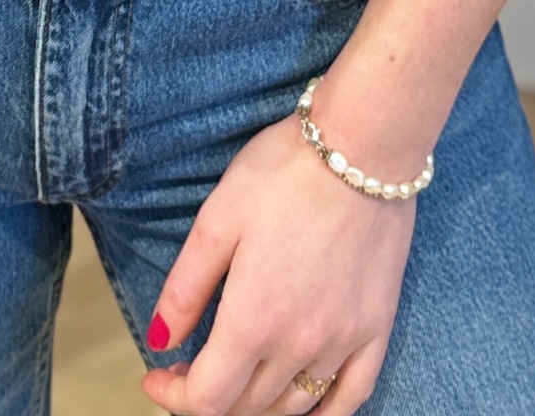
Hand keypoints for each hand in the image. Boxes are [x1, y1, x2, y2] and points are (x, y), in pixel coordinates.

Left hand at [143, 0, 533, 413]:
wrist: (363, 146)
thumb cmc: (284, 171)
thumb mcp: (217, 219)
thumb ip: (185, 289)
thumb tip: (158, 342)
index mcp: (253, 319)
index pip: (207, 397)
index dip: (174, 396)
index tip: (157, 373)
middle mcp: (300, 344)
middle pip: (246, 406)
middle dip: (209, 396)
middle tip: (190, 367)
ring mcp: (344, 342)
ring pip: (293, 407)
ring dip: (256, 406)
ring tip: (236, 377)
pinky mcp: (377, 329)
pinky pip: (351, 399)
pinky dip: (322, 414)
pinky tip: (303, 407)